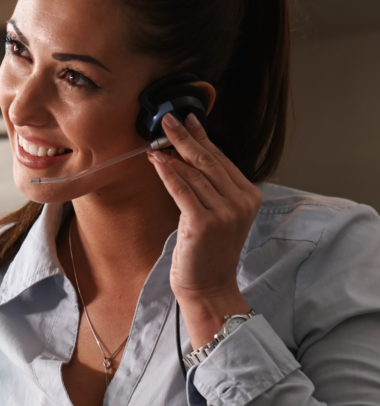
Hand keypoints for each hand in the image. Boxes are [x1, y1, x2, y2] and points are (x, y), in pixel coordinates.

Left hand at [148, 113, 259, 346]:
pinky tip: (156, 160)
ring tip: (156, 139)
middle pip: (209, 161)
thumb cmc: (208, 253)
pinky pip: (182, 190)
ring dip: (172, 154)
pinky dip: (168, 173)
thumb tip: (187, 157)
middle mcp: (241, 201)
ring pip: (194, 174)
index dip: (202, 138)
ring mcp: (224, 212)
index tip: (188, 119)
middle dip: (186, 137)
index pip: (222, 159)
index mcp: (249, 196)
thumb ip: (211, 189)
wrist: (209, 287)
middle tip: (168, 118)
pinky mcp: (203, 223)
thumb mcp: (217, 216)